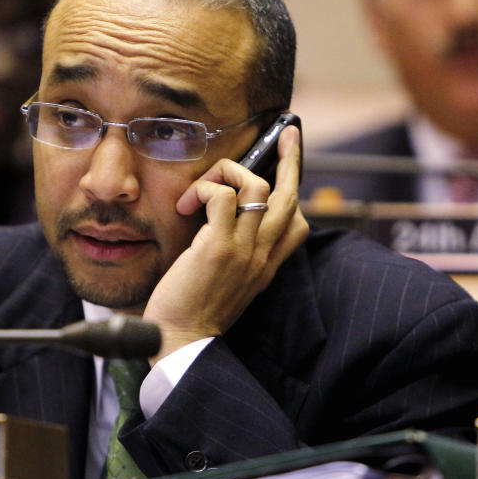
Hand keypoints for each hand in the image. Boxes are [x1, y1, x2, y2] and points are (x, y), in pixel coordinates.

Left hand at [143, 125, 309, 360]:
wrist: (180, 344)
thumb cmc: (193, 314)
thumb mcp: (227, 285)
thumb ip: (235, 256)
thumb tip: (220, 223)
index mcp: (266, 265)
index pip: (297, 221)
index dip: (297, 188)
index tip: (291, 165)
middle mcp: (262, 255)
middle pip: (289, 195)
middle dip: (290, 159)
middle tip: (286, 135)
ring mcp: (244, 250)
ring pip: (257, 186)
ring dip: (226, 174)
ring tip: (201, 189)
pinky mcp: (219, 247)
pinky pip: (223, 197)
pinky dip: (205, 190)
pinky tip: (187, 206)